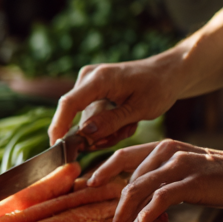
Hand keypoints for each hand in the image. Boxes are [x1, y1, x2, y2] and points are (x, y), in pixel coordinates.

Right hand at [49, 55, 184, 145]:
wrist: (167, 73)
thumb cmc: (158, 87)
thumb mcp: (140, 109)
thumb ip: (111, 122)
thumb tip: (84, 134)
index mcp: (100, 79)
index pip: (69, 104)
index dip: (59, 126)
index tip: (55, 148)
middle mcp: (88, 78)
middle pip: (79, 118)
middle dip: (99, 134)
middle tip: (125, 133)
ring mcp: (88, 84)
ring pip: (87, 122)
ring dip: (107, 131)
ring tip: (129, 125)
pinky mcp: (91, 91)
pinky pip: (92, 117)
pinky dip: (107, 125)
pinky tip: (125, 120)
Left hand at [88, 139, 222, 221]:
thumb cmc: (221, 177)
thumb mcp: (186, 173)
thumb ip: (163, 183)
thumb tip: (141, 208)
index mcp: (163, 147)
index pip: (123, 156)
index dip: (103, 170)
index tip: (89, 186)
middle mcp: (168, 152)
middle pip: (129, 179)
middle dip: (118, 205)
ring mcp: (179, 165)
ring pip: (139, 188)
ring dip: (127, 213)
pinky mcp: (191, 181)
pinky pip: (159, 198)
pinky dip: (146, 215)